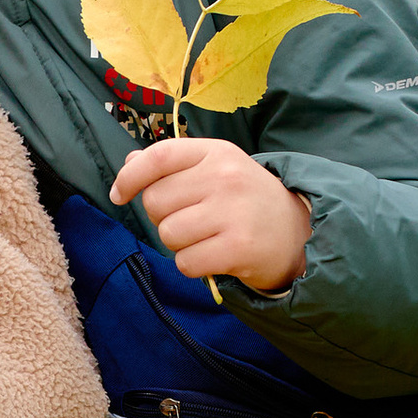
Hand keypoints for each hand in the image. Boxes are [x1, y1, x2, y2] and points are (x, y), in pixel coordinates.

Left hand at [110, 137, 310, 291]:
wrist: (298, 233)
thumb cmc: (247, 200)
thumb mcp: (217, 169)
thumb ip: (174, 165)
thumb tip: (130, 161)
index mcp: (217, 152)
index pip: (158, 157)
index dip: (130, 176)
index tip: (119, 194)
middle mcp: (225, 177)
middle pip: (156, 201)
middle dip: (163, 217)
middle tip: (192, 220)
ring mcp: (232, 212)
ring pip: (168, 234)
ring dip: (179, 244)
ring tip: (206, 238)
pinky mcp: (238, 247)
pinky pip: (185, 262)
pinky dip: (192, 265)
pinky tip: (214, 255)